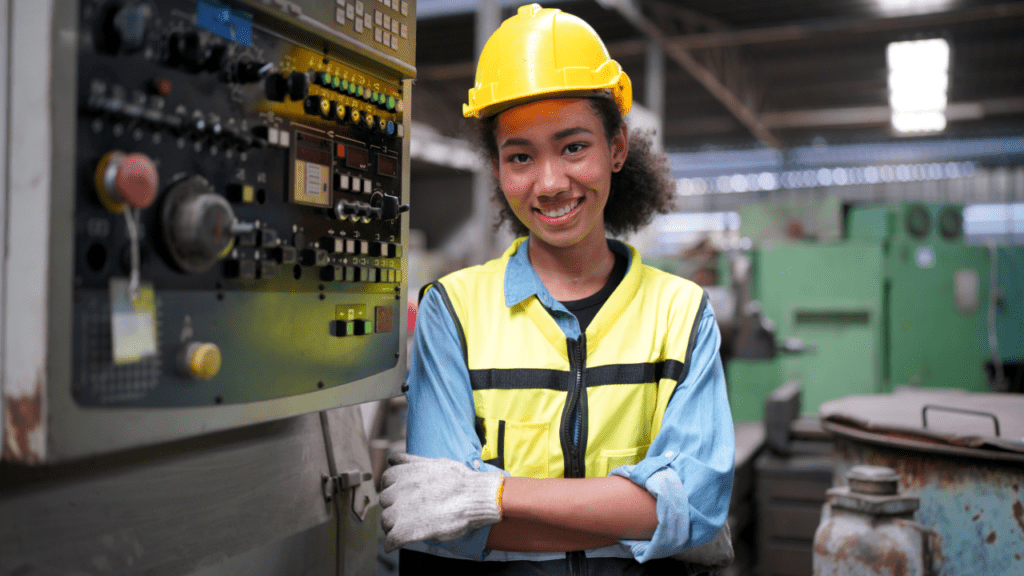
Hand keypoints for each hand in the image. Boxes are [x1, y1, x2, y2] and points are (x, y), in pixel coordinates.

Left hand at [379, 453, 503, 551]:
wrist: (475, 497)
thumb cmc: (459, 479)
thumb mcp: (434, 463)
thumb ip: (412, 462)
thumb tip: (395, 460)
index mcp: (404, 473)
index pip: (386, 480)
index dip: (393, 487)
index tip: (400, 494)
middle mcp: (399, 490)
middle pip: (384, 500)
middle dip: (393, 505)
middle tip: (405, 512)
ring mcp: (402, 511)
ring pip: (386, 520)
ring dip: (391, 525)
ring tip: (402, 528)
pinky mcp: (408, 530)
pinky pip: (391, 539)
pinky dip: (391, 543)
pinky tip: (396, 545)